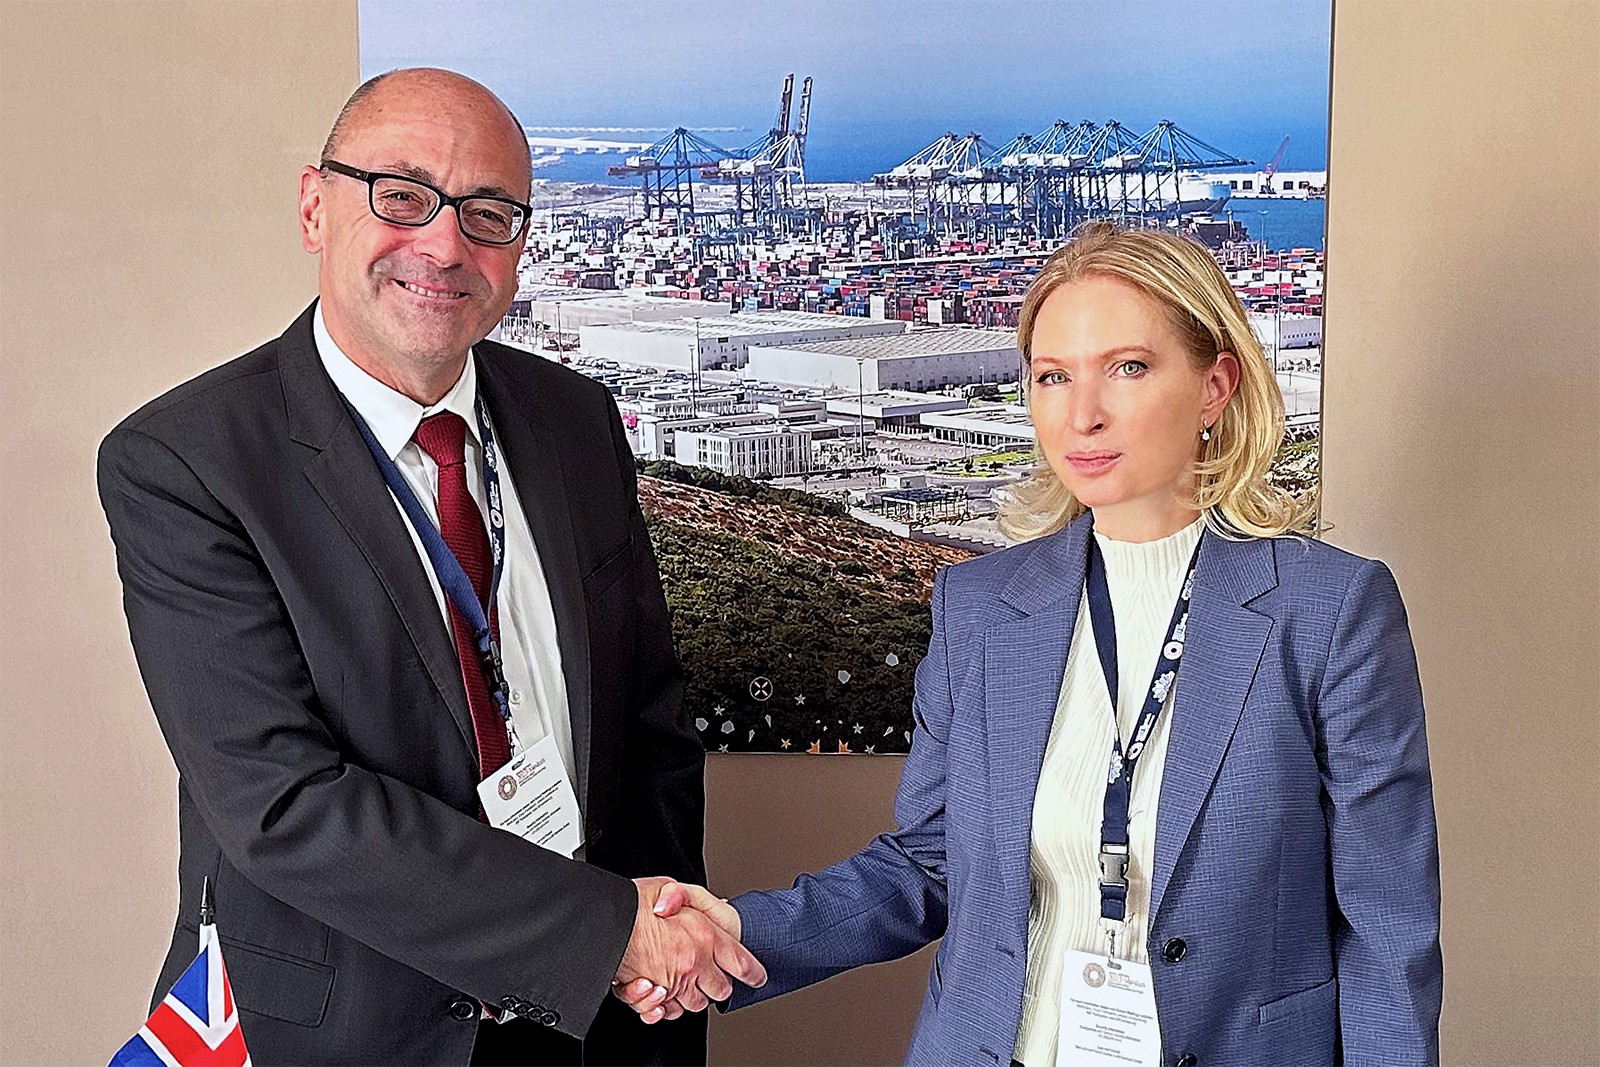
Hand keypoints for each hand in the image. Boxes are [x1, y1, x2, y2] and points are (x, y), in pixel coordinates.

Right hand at [613, 878, 764, 1024]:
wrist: (603, 924)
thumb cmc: (632, 904)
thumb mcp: (668, 887)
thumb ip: (690, 898)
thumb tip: (712, 905)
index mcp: (705, 936)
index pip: (741, 961)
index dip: (752, 971)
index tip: (757, 976)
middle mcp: (694, 964)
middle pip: (721, 989)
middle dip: (718, 985)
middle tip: (710, 975)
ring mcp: (674, 983)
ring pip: (696, 1003)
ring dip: (691, 996)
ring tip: (678, 980)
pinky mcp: (653, 997)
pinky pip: (668, 1012)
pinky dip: (665, 1007)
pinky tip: (658, 994)